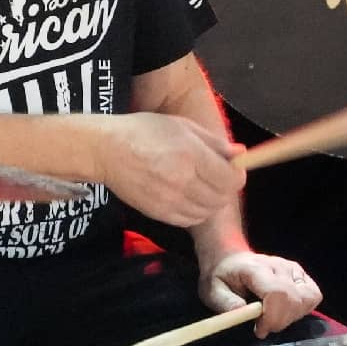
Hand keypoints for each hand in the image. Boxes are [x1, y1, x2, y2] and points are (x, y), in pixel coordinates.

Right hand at [96, 113, 243, 226]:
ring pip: (207, 212)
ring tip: (201, 185)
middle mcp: (182, 180)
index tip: (233, 168)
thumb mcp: (182, 126)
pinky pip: (189, 220)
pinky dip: (196, 211)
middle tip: (218, 176)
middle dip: (225, 188)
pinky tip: (188, 196)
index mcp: (190, 155)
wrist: (106, 150)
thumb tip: (240, 153)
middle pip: (221, 198)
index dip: (237, 174)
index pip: (230, 178)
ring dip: (211, 201)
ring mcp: (169, 200)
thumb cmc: (144, 131)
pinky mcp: (158, 213)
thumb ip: (214, 142)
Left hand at [198, 251, 322, 338]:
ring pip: (307, 299)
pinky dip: (301, 309)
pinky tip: (284, 311)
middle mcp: (279, 266)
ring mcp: (292, 268)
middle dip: (280, 321)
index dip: (273, 317)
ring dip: (292, 316)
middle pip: (294, 299)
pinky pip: (312, 295)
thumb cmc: (222, 277)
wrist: (230, 259)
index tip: (259, 330)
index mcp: (255, 268)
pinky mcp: (300, 274)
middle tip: (263, 325)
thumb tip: (242, 314)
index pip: (277, 293)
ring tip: (273, 317)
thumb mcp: (213, 291)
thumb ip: (226, 303)